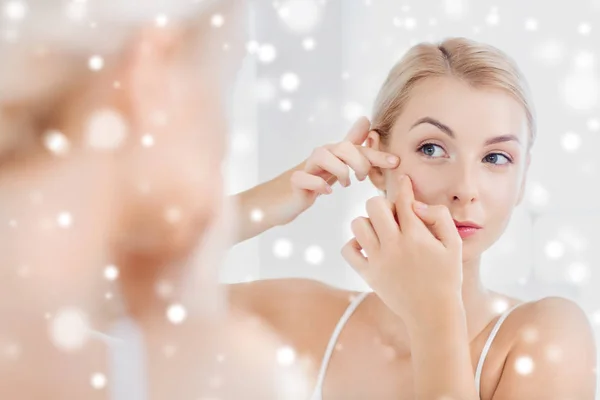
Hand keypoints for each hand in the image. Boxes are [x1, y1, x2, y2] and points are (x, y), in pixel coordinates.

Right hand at [285, 117, 398, 220]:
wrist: (285, 197)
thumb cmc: (315, 179)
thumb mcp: (337, 162)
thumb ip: (353, 145)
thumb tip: (366, 119)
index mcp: (334, 152)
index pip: (358, 148)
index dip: (377, 153)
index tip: (395, 162)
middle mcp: (321, 155)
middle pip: (343, 148)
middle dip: (359, 162)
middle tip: (362, 178)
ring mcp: (306, 167)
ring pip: (323, 156)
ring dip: (340, 170)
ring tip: (347, 184)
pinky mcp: (296, 182)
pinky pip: (304, 177)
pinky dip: (318, 184)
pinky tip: (327, 191)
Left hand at [341, 174, 462, 327]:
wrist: (433, 314)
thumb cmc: (447, 277)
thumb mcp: (454, 245)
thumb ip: (439, 218)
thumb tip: (416, 205)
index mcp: (416, 236)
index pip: (403, 200)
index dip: (404, 187)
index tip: (403, 181)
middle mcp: (394, 245)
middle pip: (374, 205)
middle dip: (383, 204)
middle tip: (394, 216)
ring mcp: (378, 260)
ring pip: (358, 224)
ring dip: (368, 222)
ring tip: (381, 232)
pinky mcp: (368, 274)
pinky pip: (348, 250)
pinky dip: (355, 244)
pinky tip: (369, 247)